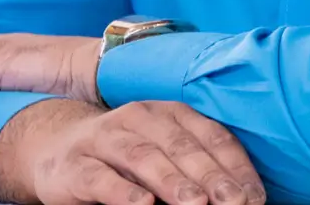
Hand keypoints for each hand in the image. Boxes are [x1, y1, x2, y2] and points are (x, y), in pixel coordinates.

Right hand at [0, 98, 266, 204]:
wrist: (55, 149)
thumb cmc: (124, 158)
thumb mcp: (163, 154)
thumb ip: (196, 169)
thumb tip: (240, 197)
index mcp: (169, 114)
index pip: (211, 136)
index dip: (235, 167)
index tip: (254, 197)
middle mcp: (138, 118)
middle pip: (181, 147)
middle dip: (211, 178)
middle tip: (234, 203)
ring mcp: (105, 139)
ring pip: (143, 158)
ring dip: (173, 183)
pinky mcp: (76, 166)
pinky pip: (101, 179)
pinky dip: (123, 193)